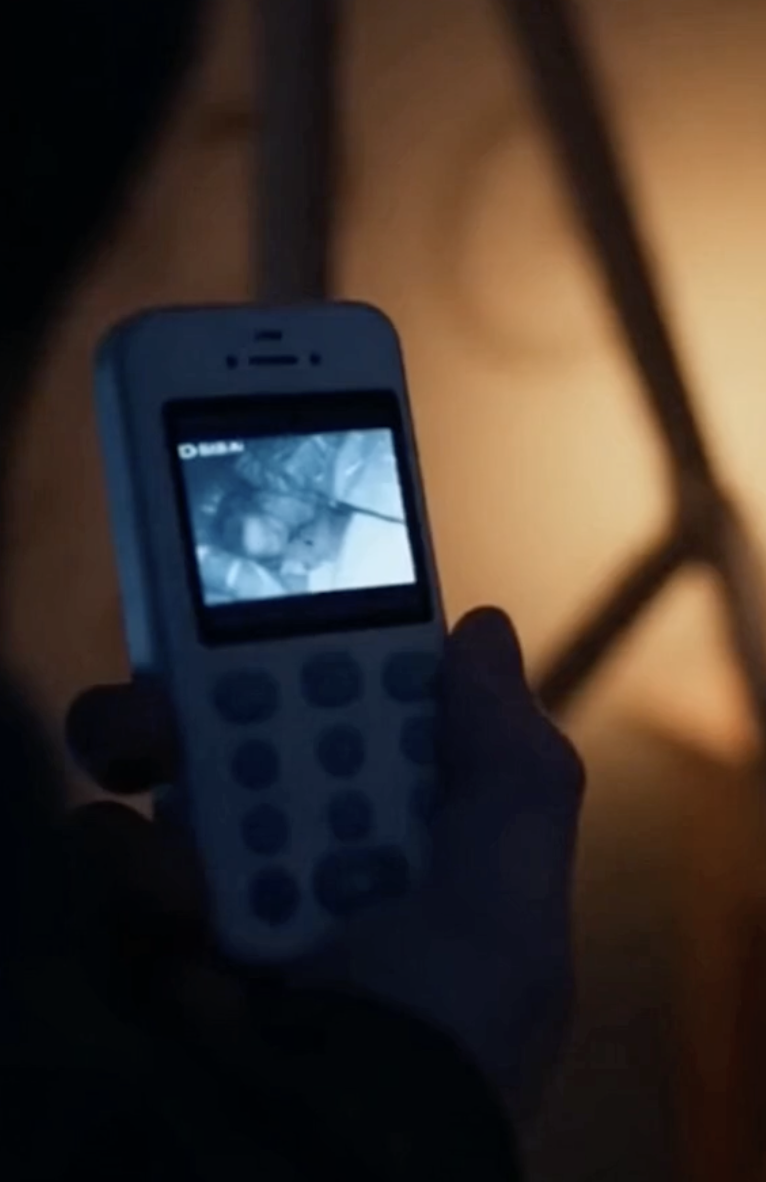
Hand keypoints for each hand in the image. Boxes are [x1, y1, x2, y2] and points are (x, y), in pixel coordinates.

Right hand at [66, 608, 582, 1115]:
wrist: (333, 1152)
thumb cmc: (444, 1031)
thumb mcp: (511, 888)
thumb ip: (509, 755)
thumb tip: (480, 632)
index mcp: (405, 829)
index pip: (366, 706)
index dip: (340, 648)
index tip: (312, 599)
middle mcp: (313, 843)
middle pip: (252, 708)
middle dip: (224, 673)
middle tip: (206, 661)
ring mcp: (226, 880)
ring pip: (167, 754)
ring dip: (152, 739)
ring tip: (152, 754)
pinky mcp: (154, 920)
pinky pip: (112, 843)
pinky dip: (127, 851)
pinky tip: (170, 889)